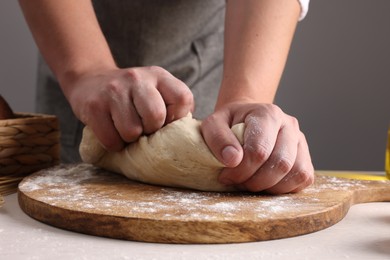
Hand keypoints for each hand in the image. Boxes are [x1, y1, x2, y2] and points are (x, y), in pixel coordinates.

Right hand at [65, 66, 193, 150]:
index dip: (177, 118)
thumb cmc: (132, 96)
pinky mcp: (94, 106)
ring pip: (132, 131)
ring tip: (126, 130)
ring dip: (130, 139)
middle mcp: (137, 78)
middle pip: (156, 117)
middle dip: (151, 131)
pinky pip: (111, 139)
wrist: (91, 81)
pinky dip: (114, 144)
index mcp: (158, 75)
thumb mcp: (156, 91)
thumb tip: (187, 135)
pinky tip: (112, 133)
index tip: (165, 122)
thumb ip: (174, 107)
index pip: (182, 98)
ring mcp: (113, 90)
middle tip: (143, 129)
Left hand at [201, 102, 313, 193]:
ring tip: (250, 183)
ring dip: (270, 187)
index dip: (241, 170)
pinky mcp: (306, 156)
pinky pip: (304, 179)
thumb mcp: (213, 124)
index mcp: (267, 113)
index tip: (225, 176)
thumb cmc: (229, 124)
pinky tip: (265, 183)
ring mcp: (300, 141)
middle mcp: (289, 125)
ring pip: (296, 173)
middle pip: (280, 164)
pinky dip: (284, 188)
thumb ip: (218, 138)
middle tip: (237, 182)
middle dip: (255, 181)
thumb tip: (232, 160)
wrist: (245, 120)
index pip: (259, 150)